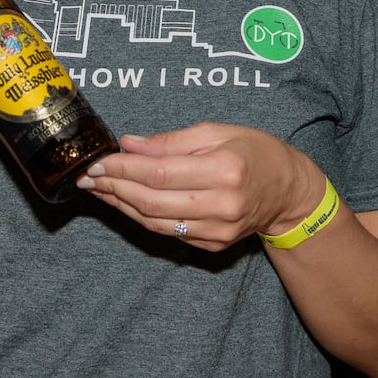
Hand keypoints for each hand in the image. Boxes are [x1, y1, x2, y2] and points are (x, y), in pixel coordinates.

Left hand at [77, 123, 317, 251]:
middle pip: (151, 201)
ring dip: (121, 205)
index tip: (98, 161)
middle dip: (114, 188)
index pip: (159, 173)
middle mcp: (221, 205)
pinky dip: (141, 217)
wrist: (288, 192)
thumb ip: (170, 141)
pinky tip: (124, 202)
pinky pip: (167, 233)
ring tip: (99, 189)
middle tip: (88, 175)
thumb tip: (129, 143)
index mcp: (224, 170)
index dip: (123, 169)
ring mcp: (217, 230)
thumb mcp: (217, 132)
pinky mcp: (213, 245)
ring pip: (154, 222)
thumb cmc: (254, 152)